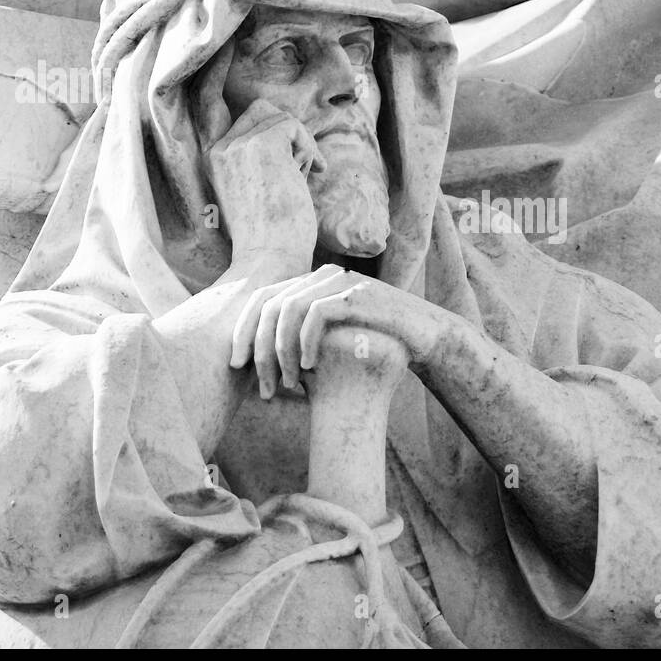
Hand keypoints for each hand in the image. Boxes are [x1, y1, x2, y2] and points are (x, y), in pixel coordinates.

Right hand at [207, 98, 323, 278]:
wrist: (268, 258)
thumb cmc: (270, 237)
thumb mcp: (255, 191)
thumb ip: (261, 163)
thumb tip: (291, 137)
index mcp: (214, 161)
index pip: (244, 121)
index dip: (275, 133)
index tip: (296, 159)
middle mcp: (221, 149)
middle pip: (262, 110)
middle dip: (288, 134)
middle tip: (302, 167)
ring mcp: (239, 145)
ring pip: (280, 118)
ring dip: (300, 145)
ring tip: (303, 177)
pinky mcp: (262, 145)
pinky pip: (294, 126)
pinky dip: (309, 147)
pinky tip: (313, 172)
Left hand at [229, 265, 458, 398]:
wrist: (423, 335)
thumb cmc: (375, 342)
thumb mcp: (332, 341)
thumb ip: (301, 342)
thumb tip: (260, 362)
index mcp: (309, 283)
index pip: (261, 298)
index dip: (242, 330)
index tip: (237, 366)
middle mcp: (319, 276)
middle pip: (269, 303)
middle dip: (258, 347)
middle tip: (260, 384)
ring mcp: (339, 281)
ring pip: (288, 308)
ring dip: (281, 350)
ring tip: (285, 383)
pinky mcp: (357, 294)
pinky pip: (317, 313)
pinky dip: (305, 342)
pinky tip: (306, 368)